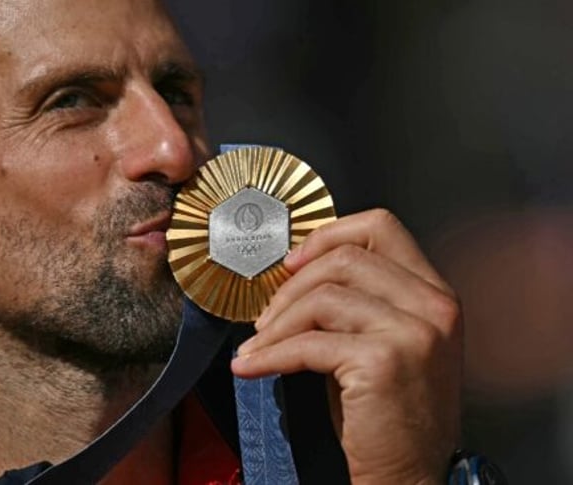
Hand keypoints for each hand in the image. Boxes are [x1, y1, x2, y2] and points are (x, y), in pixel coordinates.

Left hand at [231, 209, 461, 484]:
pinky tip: (251, 366)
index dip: (327, 236)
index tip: (292, 263)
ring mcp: (414, 333)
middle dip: (291, 285)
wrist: (411, 474)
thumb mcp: (384, 339)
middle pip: (344, 258)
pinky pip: (308, 343)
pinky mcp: (383, 361)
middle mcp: (434, 306)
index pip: (381, 227)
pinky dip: (269, 355)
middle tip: (266, 316)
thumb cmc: (388, 412)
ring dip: (276, 324)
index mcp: (434, 293)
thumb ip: (357, 298)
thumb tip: (295, 269)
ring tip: (257, 346)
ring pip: (322, 296)